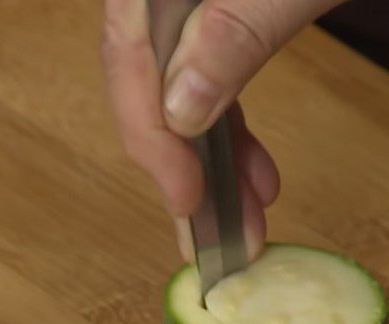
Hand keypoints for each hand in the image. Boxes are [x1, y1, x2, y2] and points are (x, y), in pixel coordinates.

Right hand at [101, 0, 338, 258]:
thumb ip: (233, 31)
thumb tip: (179, 110)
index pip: (128, 53)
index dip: (150, 137)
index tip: (185, 201)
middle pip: (149, 83)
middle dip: (184, 168)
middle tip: (215, 236)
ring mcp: (196, 2)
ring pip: (184, 94)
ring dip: (216, 166)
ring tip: (249, 220)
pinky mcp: (226, 16)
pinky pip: (216, 84)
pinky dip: (236, 136)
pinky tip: (260, 176)